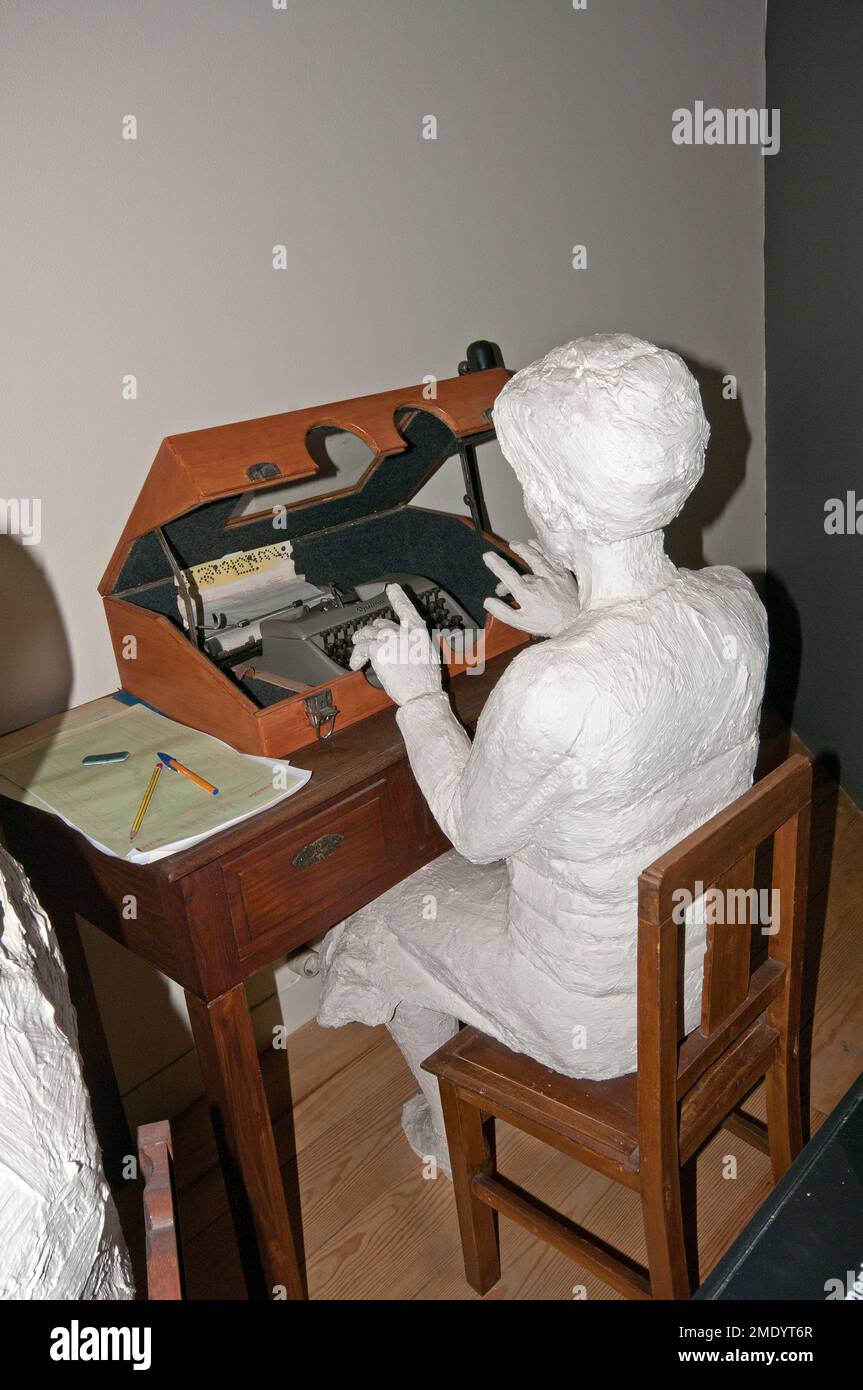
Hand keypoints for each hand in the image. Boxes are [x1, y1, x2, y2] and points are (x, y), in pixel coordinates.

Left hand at [349, 583, 441, 705]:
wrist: (420, 692)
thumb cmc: (426, 681)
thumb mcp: (427, 657)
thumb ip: (414, 646)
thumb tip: (403, 647)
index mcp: (418, 632)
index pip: (407, 609)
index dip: (398, 597)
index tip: (392, 587)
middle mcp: (403, 631)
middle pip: (382, 624)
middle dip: (373, 632)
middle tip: (367, 640)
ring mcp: (389, 638)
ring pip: (368, 634)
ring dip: (360, 641)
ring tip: (357, 650)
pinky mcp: (377, 649)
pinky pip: (361, 648)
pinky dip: (356, 656)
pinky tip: (356, 664)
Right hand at [483, 539, 578, 636]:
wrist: (575, 623)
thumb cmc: (547, 624)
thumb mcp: (521, 623)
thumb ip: (503, 612)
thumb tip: (488, 601)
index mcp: (527, 594)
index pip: (507, 575)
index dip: (496, 564)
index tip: (487, 556)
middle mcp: (539, 582)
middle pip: (522, 565)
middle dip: (511, 556)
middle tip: (504, 550)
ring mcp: (552, 576)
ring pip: (537, 557)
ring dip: (526, 549)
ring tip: (516, 544)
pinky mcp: (563, 574)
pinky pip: (551, 557)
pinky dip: (542, 549)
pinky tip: (535, 544)